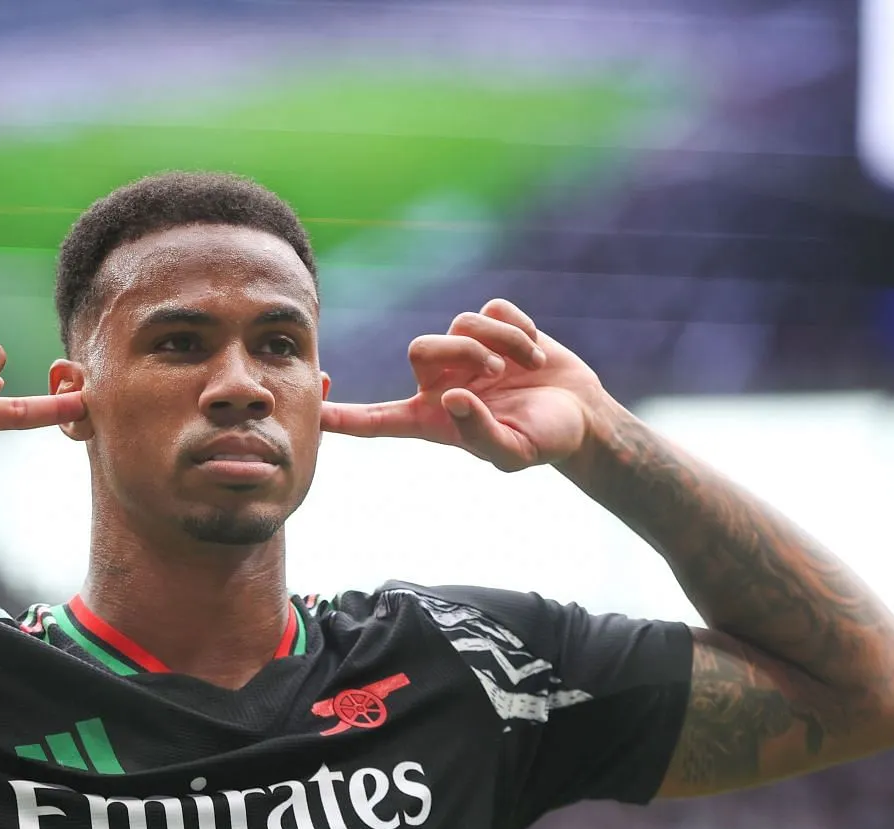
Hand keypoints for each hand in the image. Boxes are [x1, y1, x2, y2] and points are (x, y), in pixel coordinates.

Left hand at [320, 298, 605, 470]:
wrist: (583, 417)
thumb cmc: (545, 442)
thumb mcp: (515, 452)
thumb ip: (481, 434)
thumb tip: (452, 399)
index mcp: (432, 419)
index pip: (374, 420)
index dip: (341, 417)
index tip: (311, 410)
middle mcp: (441, 383)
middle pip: (420, 348)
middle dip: (462, 354)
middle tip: (498, 373)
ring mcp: (466, 353)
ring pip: (460, 325)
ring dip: (500, 343)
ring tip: (526, 367)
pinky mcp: (494, 327)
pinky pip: (492, 310)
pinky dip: (518, 328)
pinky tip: (535, 351)